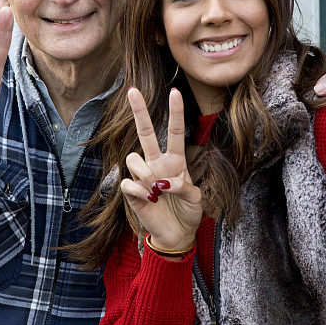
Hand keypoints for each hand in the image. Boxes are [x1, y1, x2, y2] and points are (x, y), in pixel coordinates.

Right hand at [121, 87, 201, 253]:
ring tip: (156, 190)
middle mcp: (157, 163)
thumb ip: (184, 187)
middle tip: (132, 90)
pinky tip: (150, 200)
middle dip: (139, 111)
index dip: (175, 112)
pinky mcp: (132, 191)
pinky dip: (141, 191)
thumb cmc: (188, 213)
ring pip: (134, 157)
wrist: (176, 234)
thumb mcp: (196, 199)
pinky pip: (129, 182)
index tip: (175, 92)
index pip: (174, 132)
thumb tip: (164, 182)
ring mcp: (143, 176)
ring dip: (146, 173)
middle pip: (145, 132)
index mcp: (176, 161)